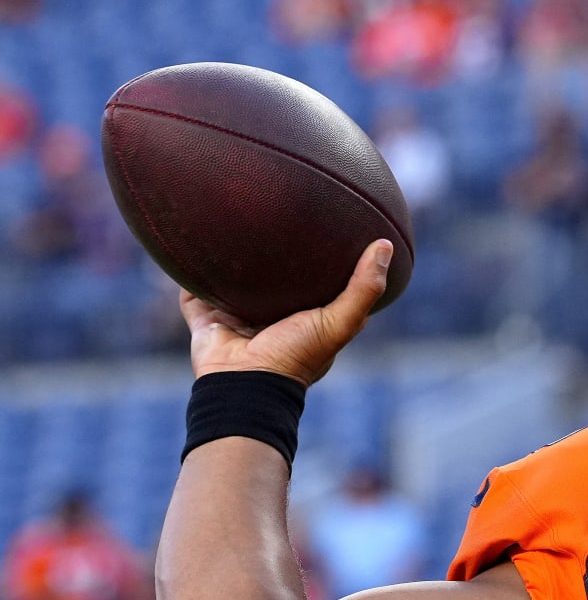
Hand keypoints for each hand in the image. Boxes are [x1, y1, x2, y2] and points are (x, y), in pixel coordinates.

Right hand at [181, 239, 391, 385]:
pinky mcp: (206, 319)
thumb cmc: (297, 356)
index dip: (326, 260)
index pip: (318, 283)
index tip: (332, 228)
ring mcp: (237, 317)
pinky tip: (190, 241)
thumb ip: (363, 288)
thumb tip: (385, 245)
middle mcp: (272, 316)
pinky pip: (193, 291)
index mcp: (305, 318)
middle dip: (274, 253)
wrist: (245, 384)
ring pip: (233, 280)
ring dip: (231, 259)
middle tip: (275, 214)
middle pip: (273, 279)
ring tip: (233, 221)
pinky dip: (189, 273)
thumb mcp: (339, 322)